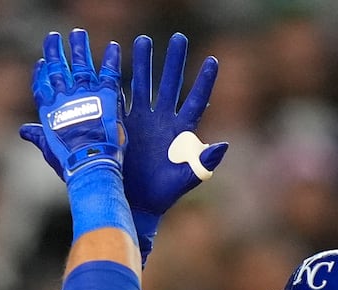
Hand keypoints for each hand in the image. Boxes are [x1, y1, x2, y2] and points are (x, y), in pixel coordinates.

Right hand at [19, 29, 123, 177]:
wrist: (91, 164)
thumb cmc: (69, 163)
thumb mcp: (49, 150)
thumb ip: (38, 136)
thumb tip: (23, 130)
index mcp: (50, 111)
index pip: (42, 86)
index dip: (40, 73)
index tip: (41, 62)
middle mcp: (65, 97)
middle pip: (58, 69)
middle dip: (55, 52)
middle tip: (53, 36)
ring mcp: (86, 94)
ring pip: (81, 64)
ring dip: (79, 47)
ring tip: (78, 33)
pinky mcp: (107, 95)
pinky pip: (109, 72)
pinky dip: (111, 58)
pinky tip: (112, 46)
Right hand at [120, 33, 227, 217]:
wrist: (136, 204)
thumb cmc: (164, 195)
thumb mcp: (186, 179)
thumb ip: (204, 162)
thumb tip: (222, 145)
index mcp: (181, 132)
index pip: (196, 100)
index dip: (204, 81)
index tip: (213, 61)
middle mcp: (163, 121)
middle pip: (170, 84)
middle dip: (174, 61)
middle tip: (178, 37)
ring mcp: (142, 122)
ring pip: (144, 85)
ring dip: (144, 64)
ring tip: (142, 41)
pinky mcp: (123, 127)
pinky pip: (121, 101)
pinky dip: (119, 84)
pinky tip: (115, 65)